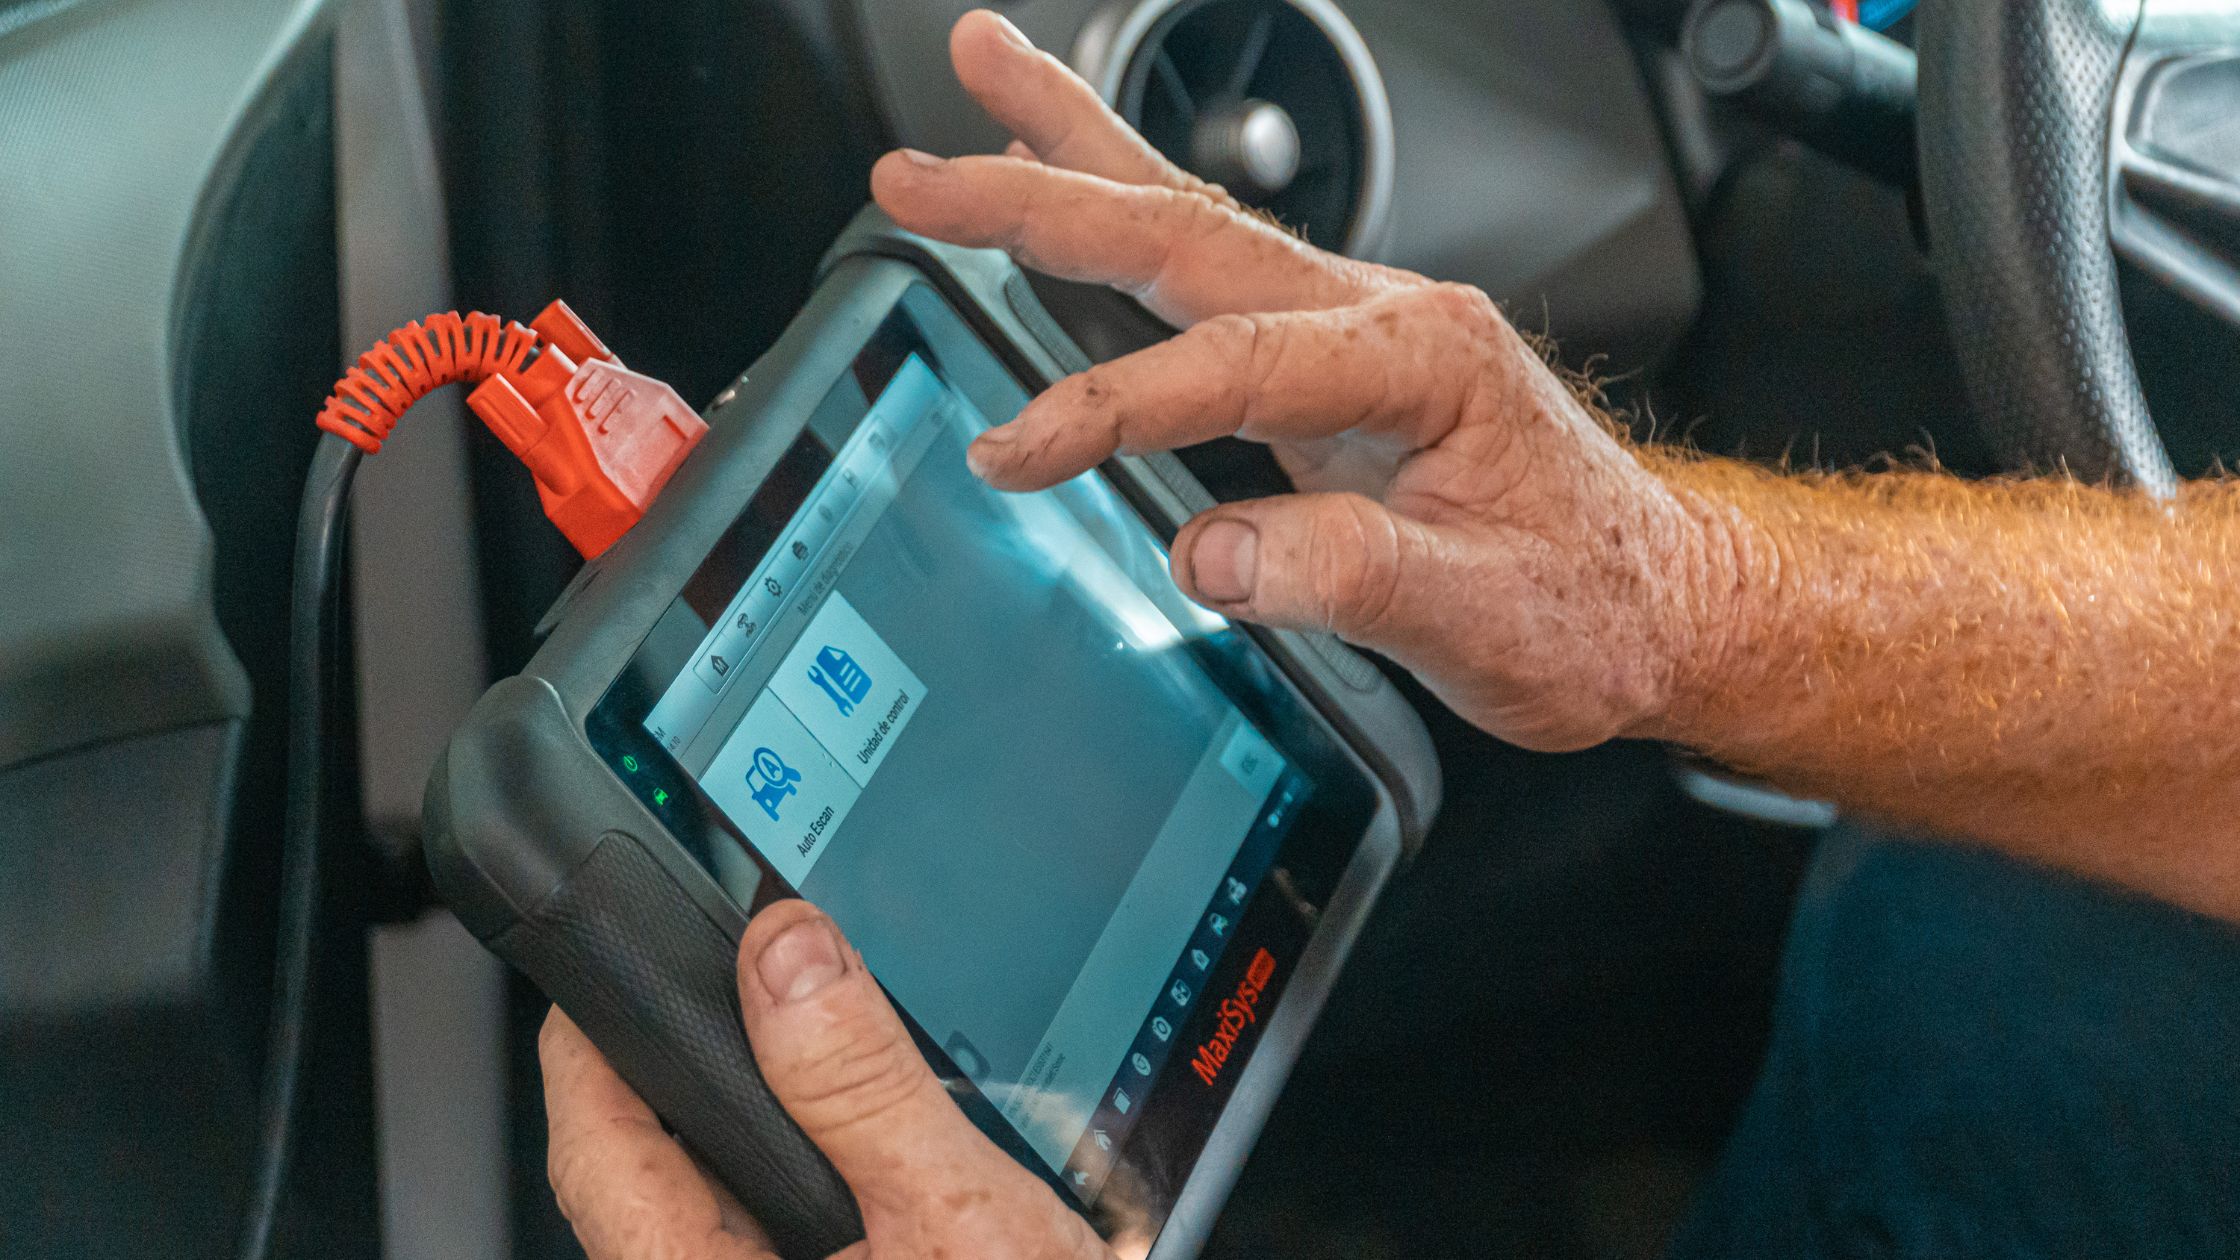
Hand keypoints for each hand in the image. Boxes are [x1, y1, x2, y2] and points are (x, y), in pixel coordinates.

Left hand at [541, 899, 1111, 1259]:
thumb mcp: (960, 1217)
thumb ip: (862, 1085)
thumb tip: (786, 958)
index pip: (596, 1152)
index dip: (593, 1042)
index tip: (613, 961)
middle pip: (650, 1181)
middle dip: (695, 1078)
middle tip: (745, 985)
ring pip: (713, 1218)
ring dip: (762, 1138)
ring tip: (822, 1064)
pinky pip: (771, 1249)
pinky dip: (807, 1193)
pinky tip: (868, 1166)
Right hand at [870, 10, 1729, 751]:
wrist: (1663, 598)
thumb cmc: (1591, 599)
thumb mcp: (1480, 614)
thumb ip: (1345, 573)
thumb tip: (1211, 555)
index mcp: (1420, 357)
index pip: (1232, 366)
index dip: (1114, 406)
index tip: (1021, 447)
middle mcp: (1381, 315)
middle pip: (1185, 232)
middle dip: (1044, 191)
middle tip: (921, 169)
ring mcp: (1351, 329)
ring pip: (1192, 222)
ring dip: (1078, 154)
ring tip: (984, 77)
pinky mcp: (1329, 365)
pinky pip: (1211, 276)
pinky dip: (1127, 220)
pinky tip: (1077, 193)